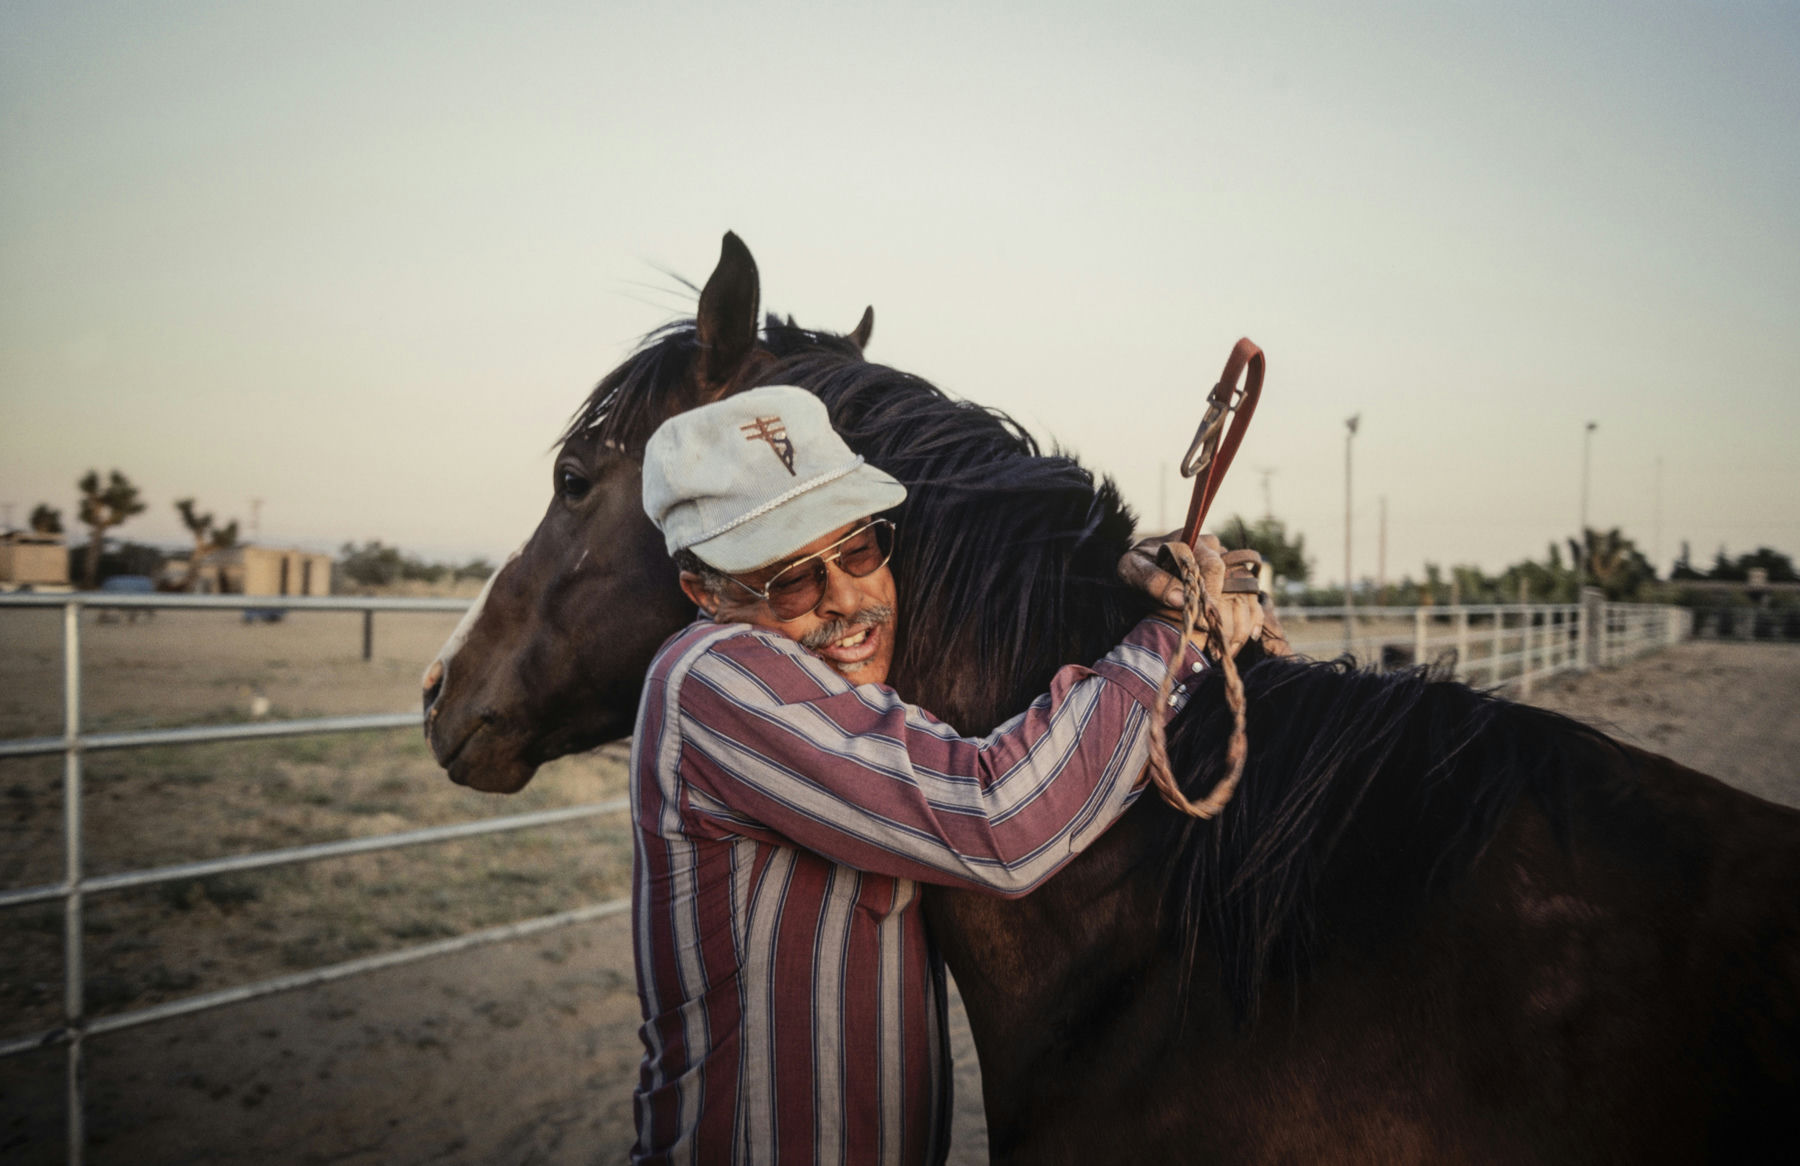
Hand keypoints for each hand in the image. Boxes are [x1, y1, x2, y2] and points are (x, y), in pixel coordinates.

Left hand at [1117, 532, 1265, 657]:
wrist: (1144, 567)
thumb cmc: (1139, 565)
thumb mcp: (1133, 568)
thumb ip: (1153, 580)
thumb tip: (1180, 599)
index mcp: (1194, 542)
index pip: (1213, 567)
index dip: (1211, 595)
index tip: (1202, 621)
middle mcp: (1216, 551)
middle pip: (1235, 583)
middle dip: (1226, 616)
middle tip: (1215, 643)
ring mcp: (1227, 566)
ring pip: (1247, 594)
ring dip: (1241, 624)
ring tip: (1227, 650)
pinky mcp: (1234, 582)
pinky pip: (1251, 601)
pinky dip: (1252, 621)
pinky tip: (1244, 639)